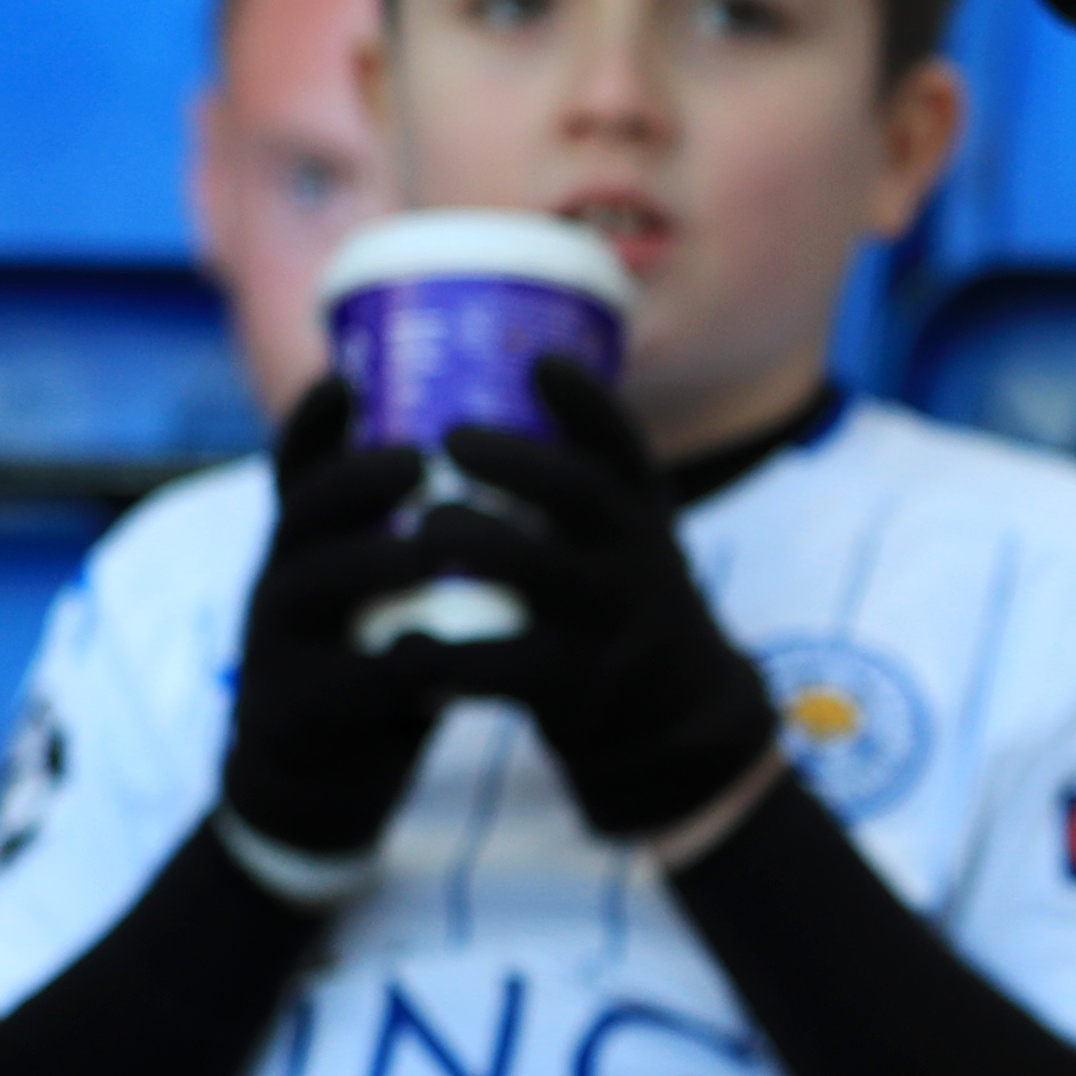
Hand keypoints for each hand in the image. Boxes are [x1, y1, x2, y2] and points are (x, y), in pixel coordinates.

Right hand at [218, 374, 454, 862]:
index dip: (311, 425)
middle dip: (352, 483)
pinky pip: (345, 682)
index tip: (344, 375)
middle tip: (416, 458)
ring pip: (307, 588)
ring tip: (425, 547)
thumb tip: (490, 459)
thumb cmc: (366, 663)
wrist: (315, 777)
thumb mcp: (375, 594)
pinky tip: (432, 651)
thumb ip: (408, 536)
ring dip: (367, 563)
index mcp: (300, 548)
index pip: (294, 472)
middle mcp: (279, 582)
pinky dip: (392, 667)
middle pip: (297, 516)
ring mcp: (281, 645)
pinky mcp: (305, 709)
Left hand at [418, 355, 783, 845]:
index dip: (586, 401)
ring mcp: (605, 624)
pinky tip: (403, 643)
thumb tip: (503, 362)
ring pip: (539, 573)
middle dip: (513, 461)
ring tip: (425, 529)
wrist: (672, 713)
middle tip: (450, 439)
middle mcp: (633, 562)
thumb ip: (580, 466)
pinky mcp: (573, 687)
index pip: (624, 447)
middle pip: (579, 496)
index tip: (538, 363)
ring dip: (475, 542)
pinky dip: (448, 657)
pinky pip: (505, 668)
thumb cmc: (620, 594)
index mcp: (639, 516)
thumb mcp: (629, 529)